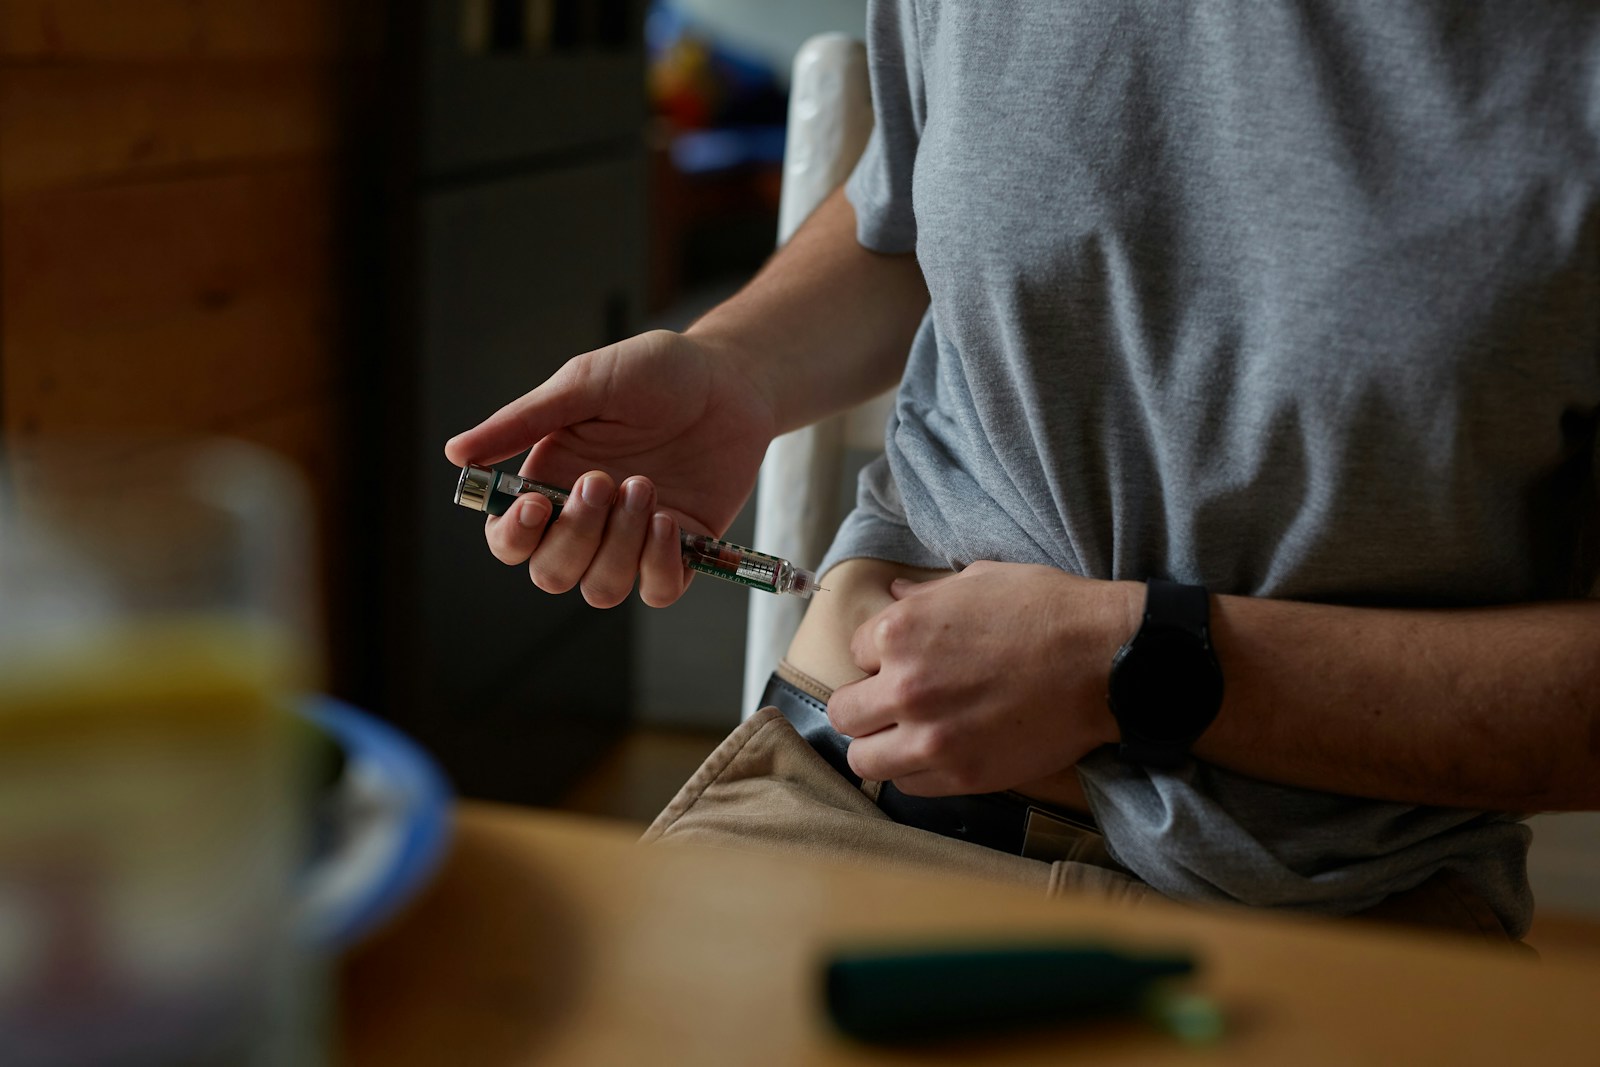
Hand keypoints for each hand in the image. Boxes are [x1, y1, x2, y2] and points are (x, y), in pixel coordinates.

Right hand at [444, 330, 776, 607]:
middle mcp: (588, 519)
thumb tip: (456, 453)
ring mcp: (633, 538)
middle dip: (576, 537)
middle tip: (606, 480)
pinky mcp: (682, 549)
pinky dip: (658, 565)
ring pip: (600, 589)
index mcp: (552, 480)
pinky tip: (669, 521)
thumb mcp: (585, 383)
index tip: (536, 505)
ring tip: (646, 486)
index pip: (511, 539)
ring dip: (619, 547)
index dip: (514, 537)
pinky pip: (657, 591)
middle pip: (551, 574)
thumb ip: (522, 421)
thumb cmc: (657, 372)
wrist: (732, 378)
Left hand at [826, 562, 1140, 795]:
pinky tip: (938, 754)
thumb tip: (891, 593)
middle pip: (845, 712)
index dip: (879, 657)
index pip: (854, 652)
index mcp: (900, 631)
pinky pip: (908, 786)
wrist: (1107, 661)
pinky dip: (915, 773)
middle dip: (865, 705)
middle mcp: (904, 687)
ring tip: (907, 736)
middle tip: (895, 703)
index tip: (904, 661)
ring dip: (880, 746)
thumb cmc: (1047, 610)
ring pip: (863, 759)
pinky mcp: (961, 775)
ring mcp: (930, 737)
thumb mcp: (978, 581)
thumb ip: (924, 595)